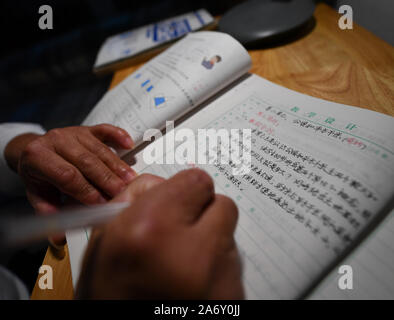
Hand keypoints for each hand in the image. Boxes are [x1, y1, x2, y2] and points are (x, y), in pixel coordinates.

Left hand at [4, 124, 135, 212]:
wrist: (35, 150)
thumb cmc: (38, 173)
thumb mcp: (37, 193)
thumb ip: (48, 212)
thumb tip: (58, 236)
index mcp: (38, 156)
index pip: (67, 175)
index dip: (86, 190)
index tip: (101, 203)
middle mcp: (56, 140)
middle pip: (87, 161)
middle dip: (107, 179)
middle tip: (122, 193)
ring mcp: (73, 132)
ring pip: (99, 149)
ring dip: (117, 166)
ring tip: (130, 180)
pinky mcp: (87, 129)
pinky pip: (105, 130)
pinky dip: (119, 136)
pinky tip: (129, 145)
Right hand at [76, 169, 243, 298]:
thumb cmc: (110, 298)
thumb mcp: (103, 244)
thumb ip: (134, 202)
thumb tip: (163, 185)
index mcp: (151, 231)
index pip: (197, 180)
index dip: (184, 189)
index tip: (176, 199)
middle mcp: (192, 253)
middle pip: (222, 204)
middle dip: (201, 212)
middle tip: (181, 229)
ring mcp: (220, 280)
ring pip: (229, 235)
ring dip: (209, 240)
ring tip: (181, 264)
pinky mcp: (235, 298)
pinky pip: (233, 263)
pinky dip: (216, 266)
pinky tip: (192, 283)